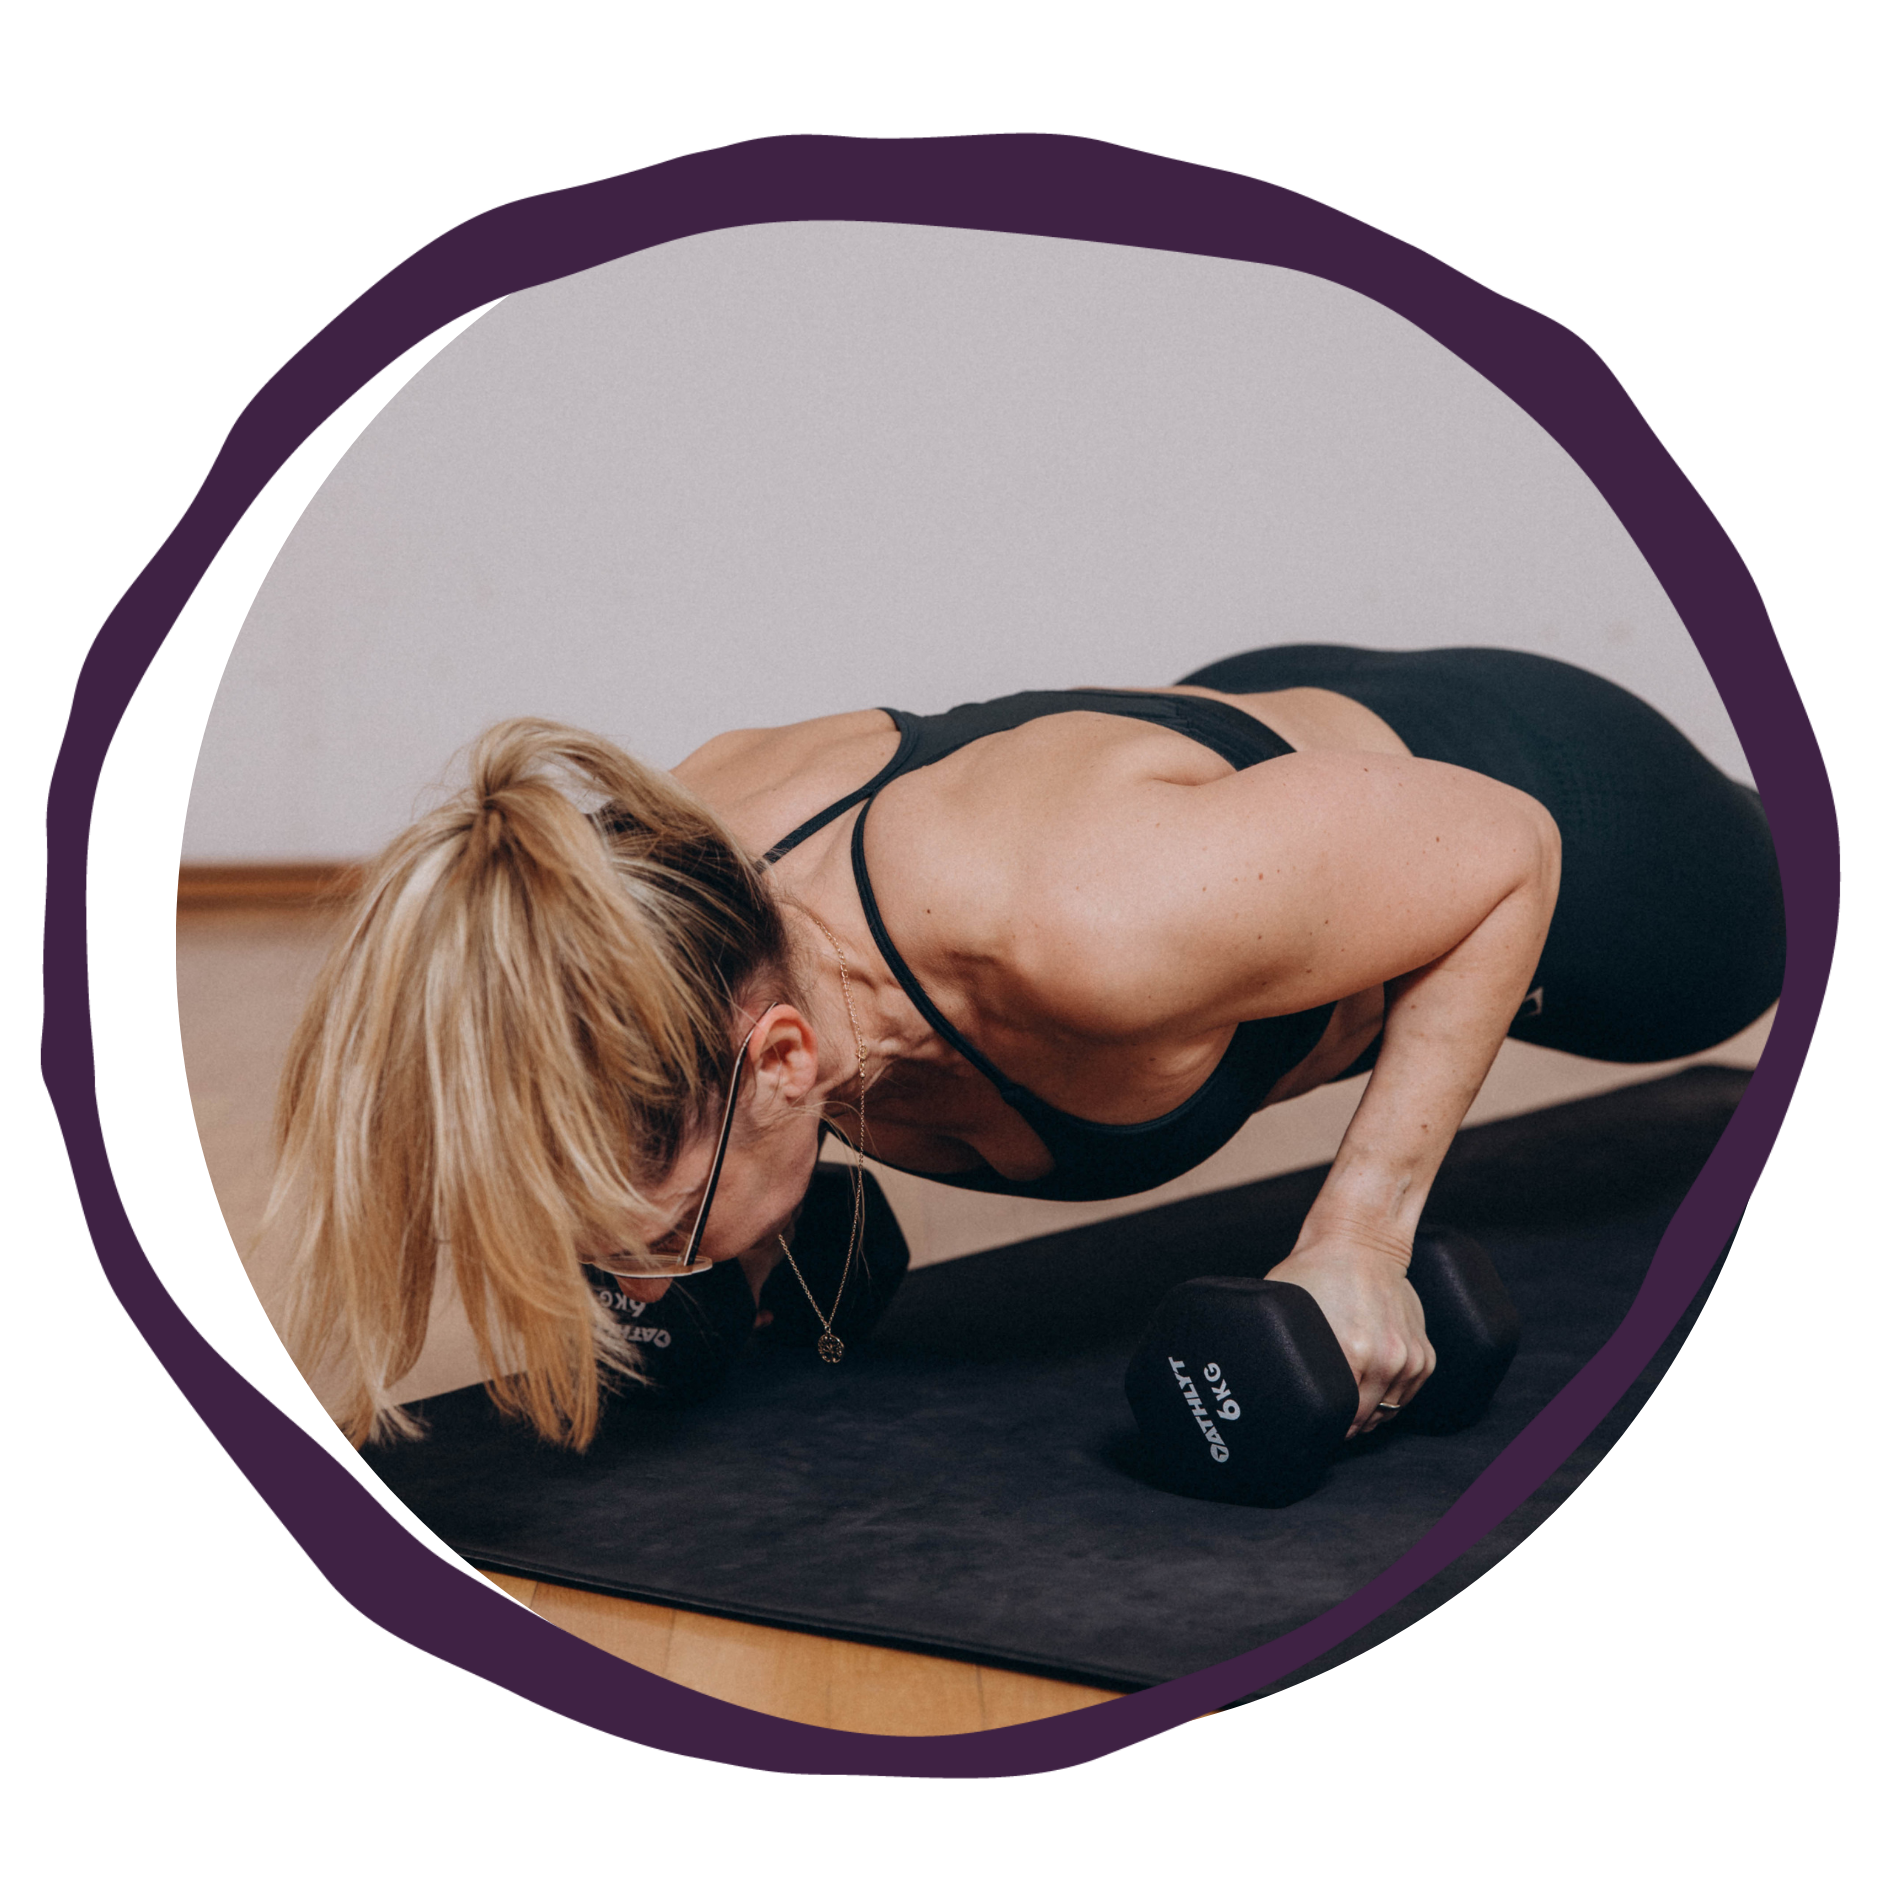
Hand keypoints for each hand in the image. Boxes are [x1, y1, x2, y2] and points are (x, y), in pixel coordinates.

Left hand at [1265, 1240, 1435, 1437]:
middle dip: (1343, 1426)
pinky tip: (1370, 1396)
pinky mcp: (1424, 1355)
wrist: (1362, 1243)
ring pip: (1388, 1412)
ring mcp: (1410, 1359)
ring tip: (1347, 1411)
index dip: (1323, 1427)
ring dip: (1369, 1417)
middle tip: (1325, 1423)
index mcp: (1354, 1352)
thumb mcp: (1286, 1309)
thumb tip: (1253, 1373)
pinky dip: (1390, 1400)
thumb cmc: (1319, 1271)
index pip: (1340, 1416)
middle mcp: (1387, 1360)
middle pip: (1364, 1420)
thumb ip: (1277, 1346)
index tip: (1312, 1427)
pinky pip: (1406, 1396)